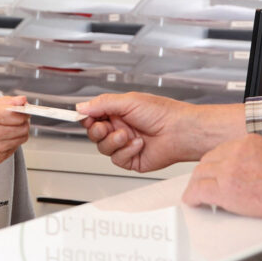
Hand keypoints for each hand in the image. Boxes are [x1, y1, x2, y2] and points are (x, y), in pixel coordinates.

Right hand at [0, 95, 29, 166]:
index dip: (22, 111)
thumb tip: (22, 100)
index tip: (22, 109)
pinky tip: (4, 137)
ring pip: (22, 137)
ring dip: (21, 131)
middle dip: (23, 121)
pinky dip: (14, 141)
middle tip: (18, 118)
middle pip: (22, 127)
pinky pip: (16, 147)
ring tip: (11, 127)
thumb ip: (5, 102)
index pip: (15, 114)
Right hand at [76, 91, 196, 172]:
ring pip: (103, 148)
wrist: (179, 131)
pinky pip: (117, 159)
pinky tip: (138, 144)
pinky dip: (126, 151)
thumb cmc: (162, 112)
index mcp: (119, 112)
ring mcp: (125, 144)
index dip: (86, 118)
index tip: (82, 117)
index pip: (94, 116)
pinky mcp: (131, 159)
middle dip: (97, 131)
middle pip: (94, 134)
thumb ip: (102, 104)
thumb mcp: (128, 101)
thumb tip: (82, 107)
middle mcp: (120, 128)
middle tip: (105, 127)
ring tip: (127, 135)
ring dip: (114, 141)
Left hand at [182, 134, 261, 223]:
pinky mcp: (226, 188)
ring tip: (197, 194)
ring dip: (197, 185)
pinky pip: (198, 190)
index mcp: (247, 141)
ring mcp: (229, 169)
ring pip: (199, 175)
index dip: (214, 165)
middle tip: (201, 184)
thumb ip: (250, 158)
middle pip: (207, 161)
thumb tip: (238, 170)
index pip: (219, 150)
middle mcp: (236, 151)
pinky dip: (192, 197)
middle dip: (204, 174)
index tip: (214, 172)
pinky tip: (193, 201)